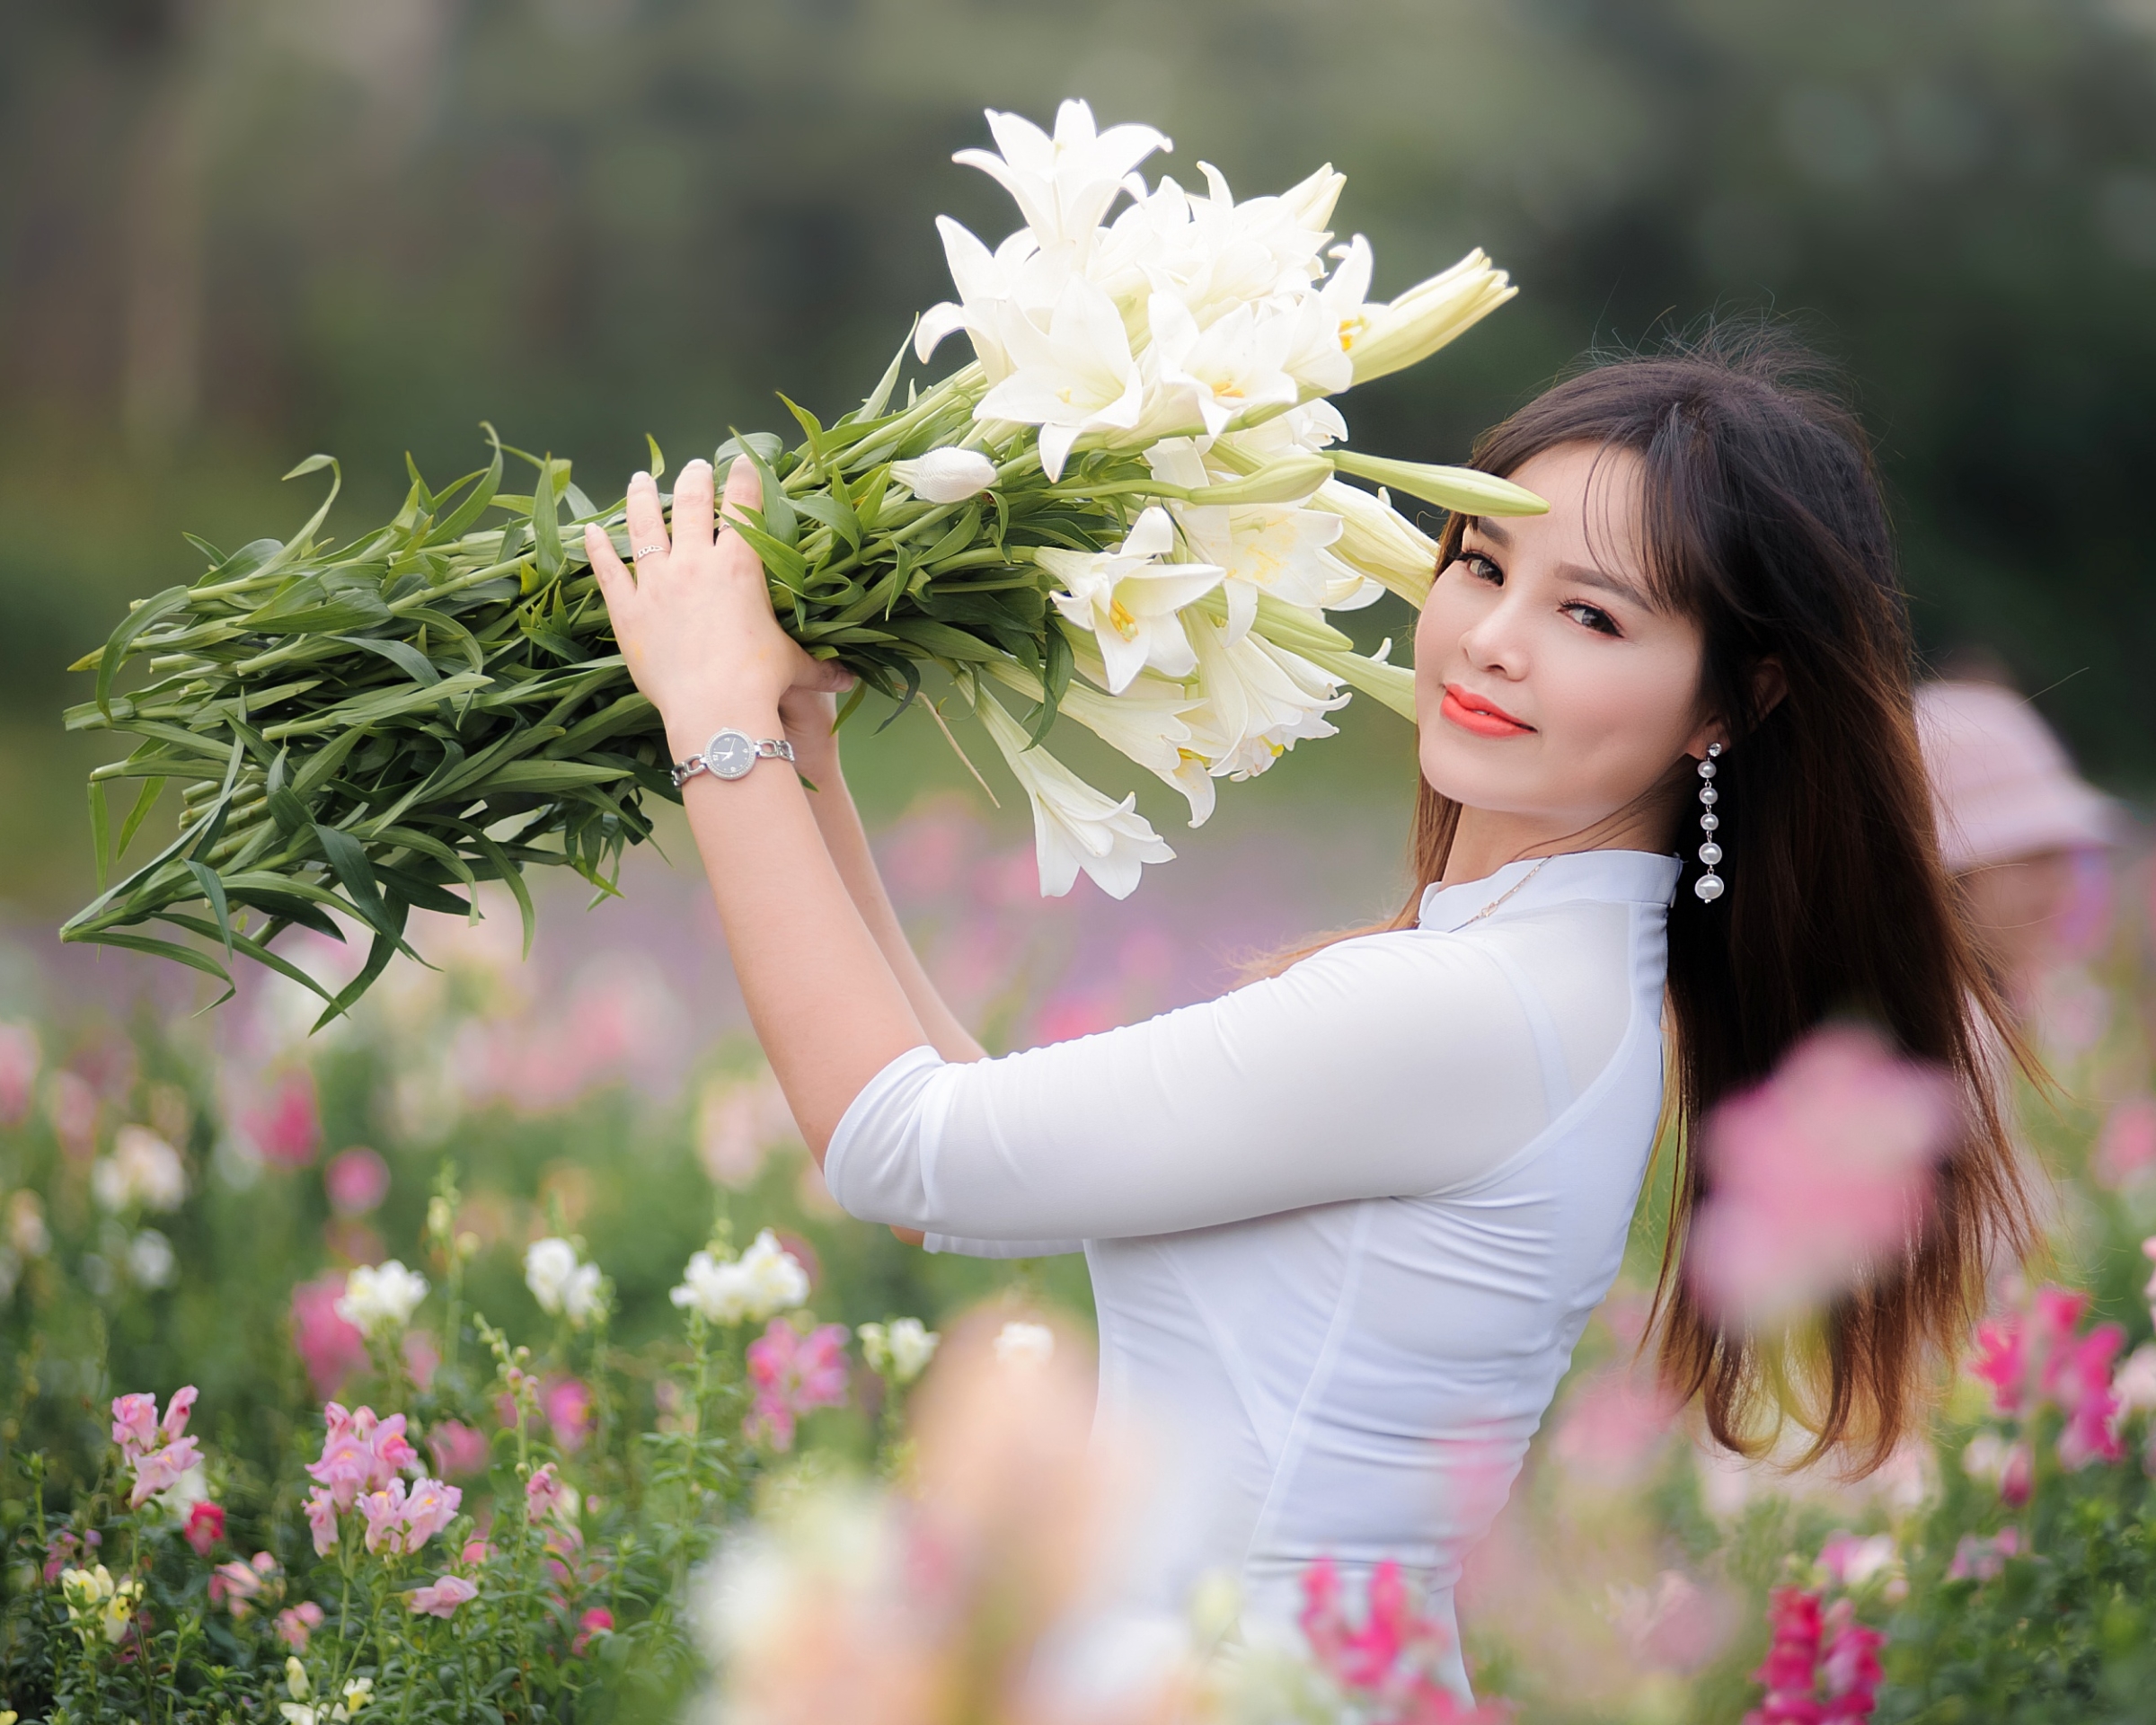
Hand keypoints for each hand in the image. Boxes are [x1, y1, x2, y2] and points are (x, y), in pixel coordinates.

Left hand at [585, 459, 850, 757]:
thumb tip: (850, 678)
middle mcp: (695, 563)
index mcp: (739, 566)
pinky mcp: (628, 610)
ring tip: (641, 479)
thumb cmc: (761, 684)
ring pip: (644, 525)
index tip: (743, 462)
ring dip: (641, 497)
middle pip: (690, 504)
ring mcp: (657, 584)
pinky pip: (609, 570)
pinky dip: (598, 547)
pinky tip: (591, 529)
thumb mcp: (794, 667)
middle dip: (694, 480)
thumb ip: (819, 667)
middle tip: (694, 467)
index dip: (744, 479)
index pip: (742, 507)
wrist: (715, 711)